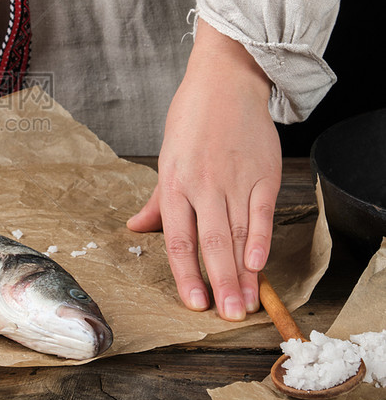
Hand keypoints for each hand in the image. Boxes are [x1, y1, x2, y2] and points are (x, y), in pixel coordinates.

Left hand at [127, 21, 280, 320]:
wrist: (225, 82)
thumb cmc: (191, 119)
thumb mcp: (166, 157)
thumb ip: (156, 200)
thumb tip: (136, 228)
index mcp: (174, 184)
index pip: (178, 239)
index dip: (186, 274)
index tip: (194, 303)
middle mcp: (202, 186)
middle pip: (210, 244)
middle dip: (219, 284)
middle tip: (228, 317)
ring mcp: (234, 180)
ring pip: (237, 235)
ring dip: (242, 273)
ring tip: (246, 304)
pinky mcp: (263, 173)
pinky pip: (262, 214)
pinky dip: (261, 241)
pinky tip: (260, 265)